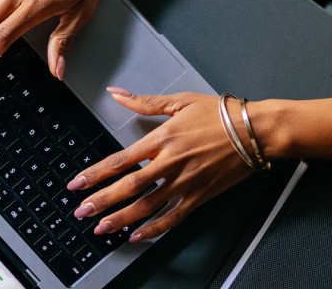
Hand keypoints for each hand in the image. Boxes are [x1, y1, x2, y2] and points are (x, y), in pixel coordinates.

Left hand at [67, 88, 260, 241]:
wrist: (255, 131)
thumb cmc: (221, 114)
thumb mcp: (180, 101)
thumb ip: (145, 102)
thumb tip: (117, 95)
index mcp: (161, 139)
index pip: (119, 160)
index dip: (95, 174)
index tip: (77, 184)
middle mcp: (170, 163)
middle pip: (127, 187)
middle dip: (100, 201)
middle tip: (81, 212)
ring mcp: (185, 182)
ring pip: (146, 206)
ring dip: (121, 219)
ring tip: (101, 228)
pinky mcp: (199, 196)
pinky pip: (173, 217)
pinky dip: (154, 229)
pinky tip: (137, 235)